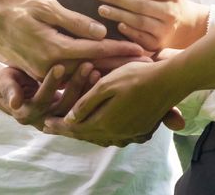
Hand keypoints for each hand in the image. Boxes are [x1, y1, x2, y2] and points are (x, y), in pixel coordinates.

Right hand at [0, 0, 143, 78]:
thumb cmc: (14, 5)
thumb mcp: (46, 6)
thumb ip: (74, 22)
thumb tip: (102, 32)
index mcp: (54, 49)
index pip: (96, 51)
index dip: (121, 50)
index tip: (143, 50)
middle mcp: (50, 66)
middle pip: (93, 68)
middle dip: (120, 65)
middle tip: (147, 62)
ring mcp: (43, 72)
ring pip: (82, 74)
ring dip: (106, 70)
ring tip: (131, 67)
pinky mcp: (38, 72)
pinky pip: (69, 74)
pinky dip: (88, 70)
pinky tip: (104, 67)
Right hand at [0, 63, 99, 130]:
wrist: (16, 90)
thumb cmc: (9, 81)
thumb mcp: (4, 82)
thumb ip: (9, 89)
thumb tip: (14, 104)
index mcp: (26, 114)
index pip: (42, 100)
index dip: (50, 84)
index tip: (60, 66)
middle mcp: (43, 121)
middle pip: (63, 106)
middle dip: (75, 85)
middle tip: (87, 65)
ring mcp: (58, 121)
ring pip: (76, 108)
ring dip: (87, 89)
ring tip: (95, 70)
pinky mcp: (70, 117)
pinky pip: (83, 107)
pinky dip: (91, 92)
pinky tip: (99, 75)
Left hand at [42, 61, 186, 146]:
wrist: (169, 81)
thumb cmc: (136, 76)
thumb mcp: (106, 84)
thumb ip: (87, 103)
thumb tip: (70, 117)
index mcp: (105, 122)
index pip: (75, 127)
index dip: (58, 125)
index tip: (44, 124)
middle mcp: (117, 133)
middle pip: (86, 135)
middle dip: (68, 131)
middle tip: (51, 128)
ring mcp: (130, 134)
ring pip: (100, 138)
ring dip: (84, 133)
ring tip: (72, 129)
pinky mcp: (140, 131)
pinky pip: (115, 137)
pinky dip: (101, 134)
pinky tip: (98, 128)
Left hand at [90, 0, 208, 50]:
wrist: (184, 23)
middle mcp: (171, 11)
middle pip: (139, 5)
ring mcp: (165, 29)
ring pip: (138, 21)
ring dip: (118, 15)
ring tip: (101, 9)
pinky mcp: (159, 44)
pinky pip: (141, 38)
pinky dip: (129, 31)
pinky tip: (117, 25)